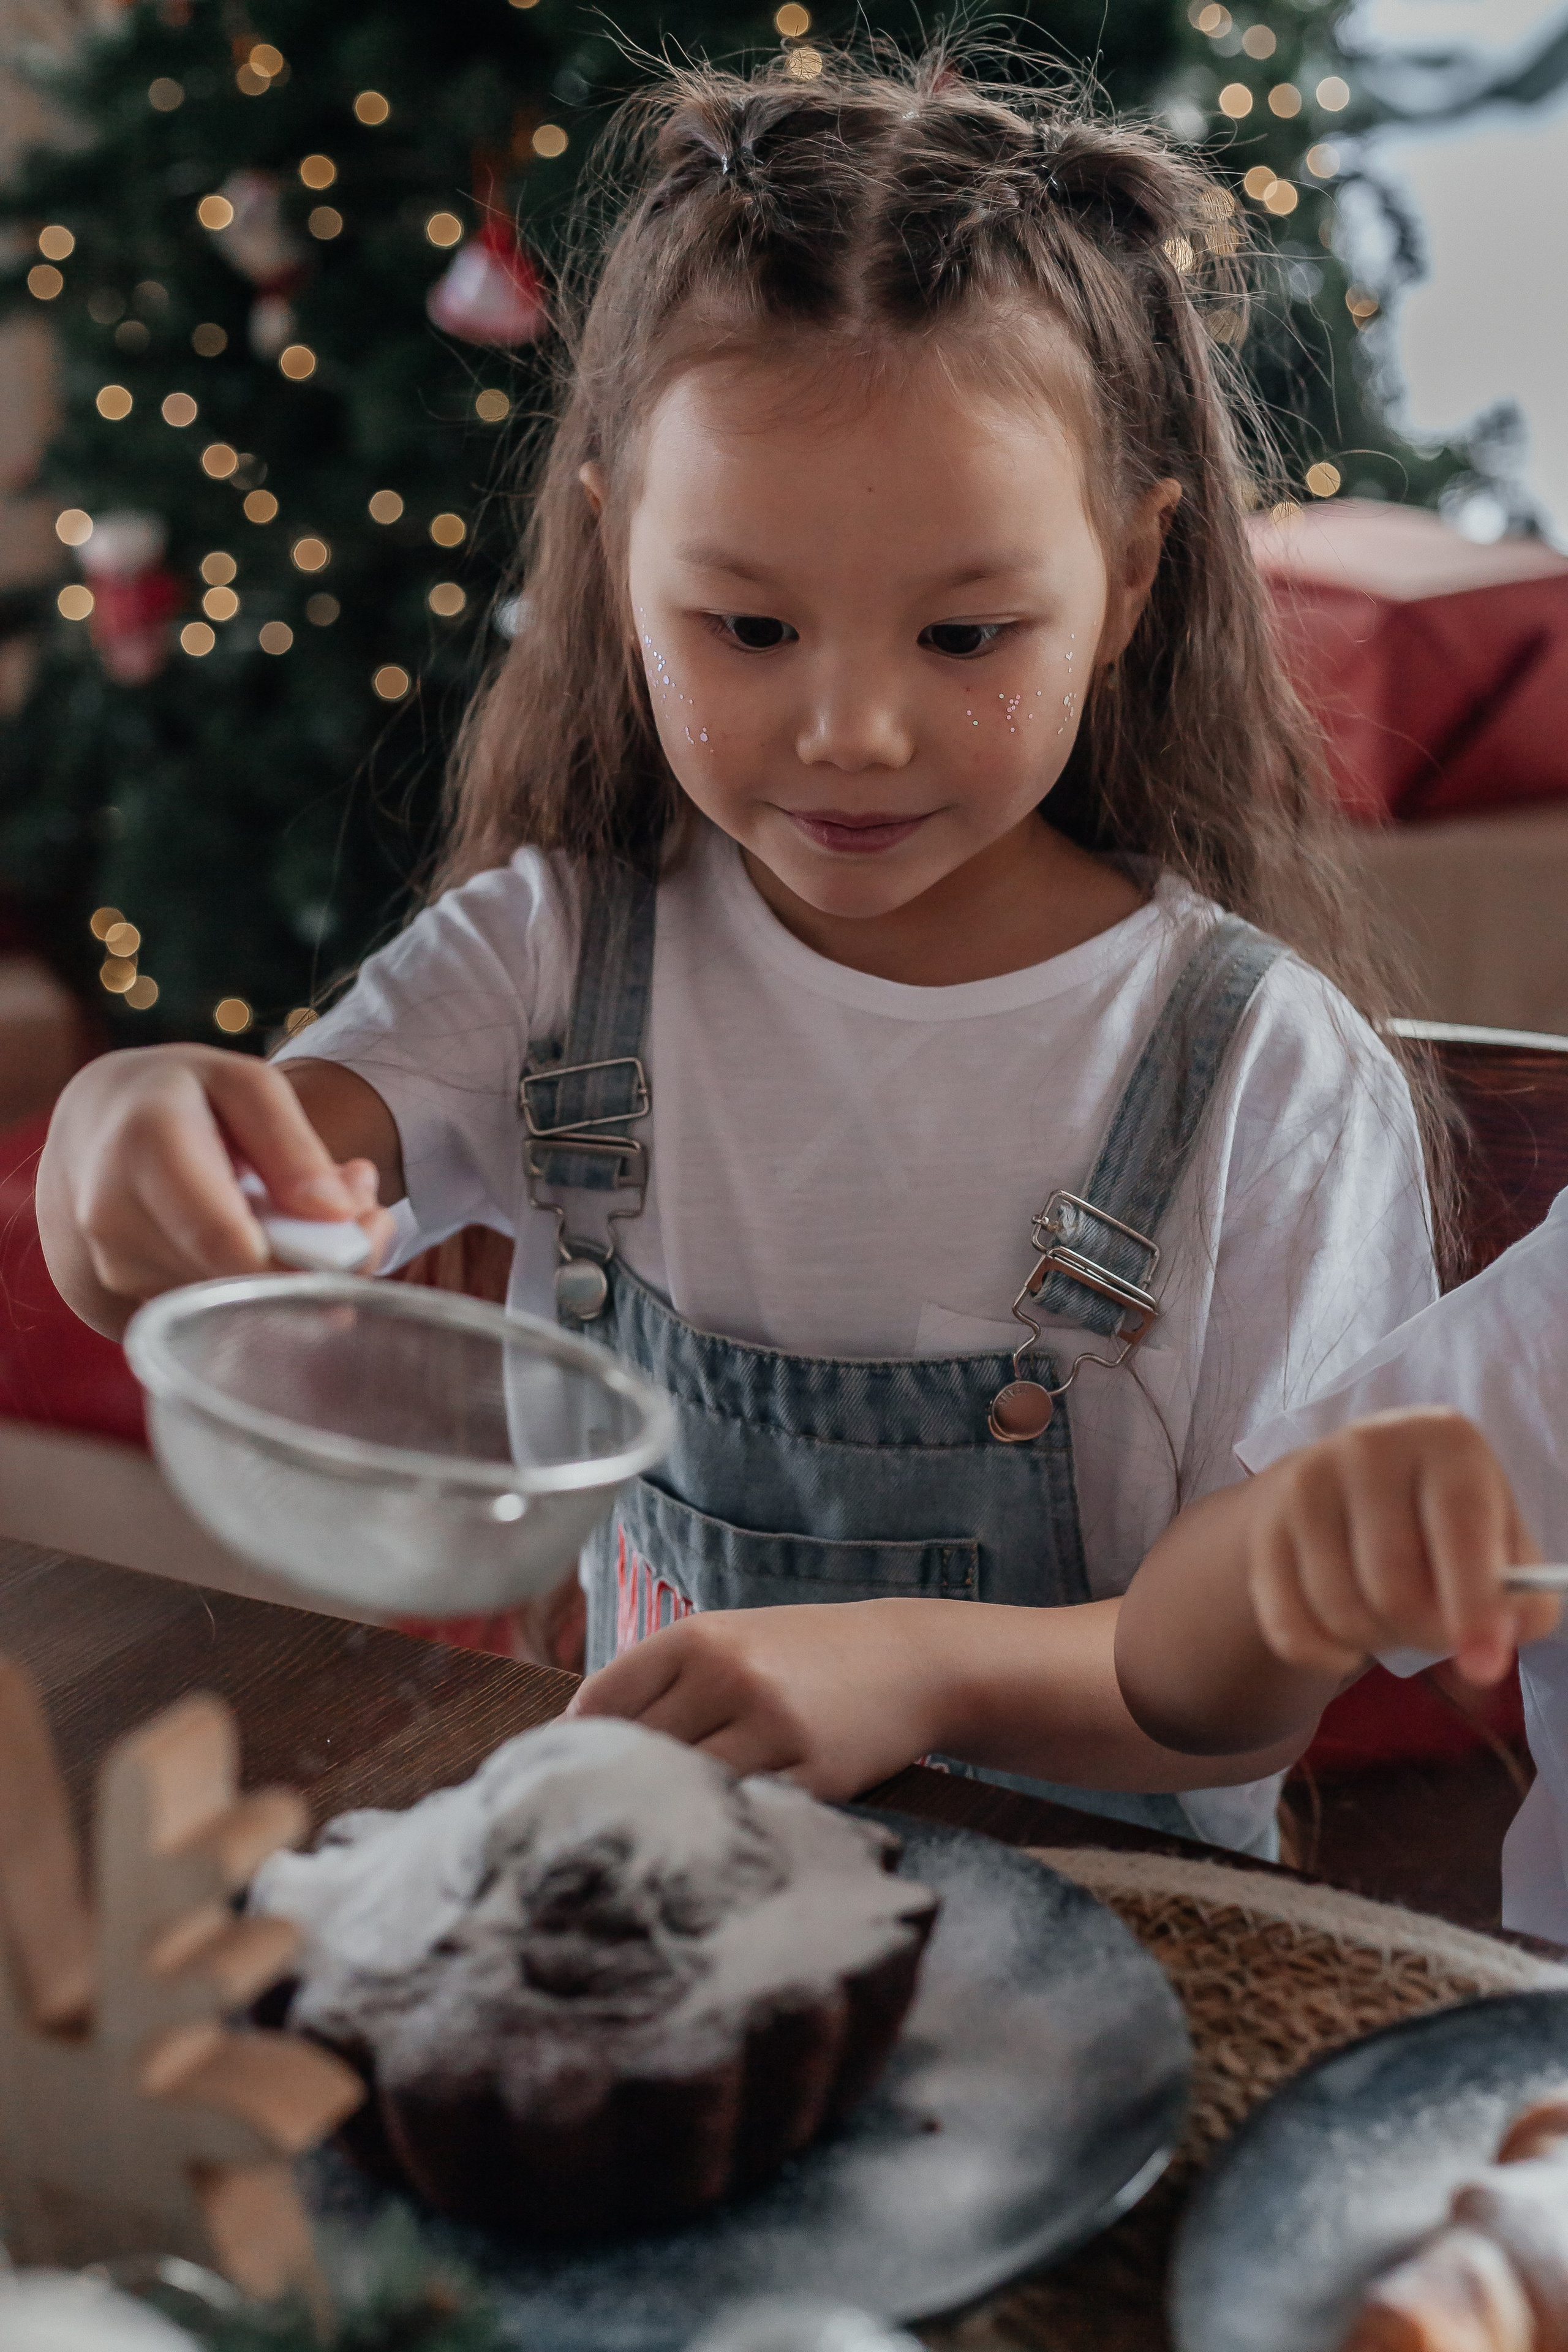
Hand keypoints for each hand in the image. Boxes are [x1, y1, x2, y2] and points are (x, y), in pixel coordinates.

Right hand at [39, 1045, 396, 1319]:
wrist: (92, 1126)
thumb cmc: (182, 1097)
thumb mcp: (244, 1086)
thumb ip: (293, 1145)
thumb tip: (337, 1212)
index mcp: (148, 1147)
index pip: (225, 1238)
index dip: (299, 1264)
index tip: (362, 1248)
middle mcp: (115, 1217)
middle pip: (235, 1279)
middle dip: (316, 1267)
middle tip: (371, 1222)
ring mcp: (111, 1268)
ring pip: (230, 1303)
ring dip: (288, 1277)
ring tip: (312, 1221)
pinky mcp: (119, 1301)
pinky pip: (210, 1314)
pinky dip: (254, 1289)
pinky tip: (267, 1247)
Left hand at [567, 1599, 951, 1798]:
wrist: (908, 1661)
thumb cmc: (802, 1657)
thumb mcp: (730, 1641)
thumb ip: (661, 1680)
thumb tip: (577, 1735)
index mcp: (696, 1637)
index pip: (601, 1702)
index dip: (579, 1745)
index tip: (573, 1775)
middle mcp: (728, 1675)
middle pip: (637, 1752)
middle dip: (621, 1787)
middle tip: (606, 1819)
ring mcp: (772, 1724)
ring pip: (686, 1788)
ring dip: (672, 1812)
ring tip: (663, 1830)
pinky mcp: (814, 1771)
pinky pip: (746, 1812)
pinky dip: (730, 1824)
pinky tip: (725, 1829)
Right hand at [1247, 1407, 1557, 1687]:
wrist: (1348, 1484)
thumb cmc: (1443, 1519)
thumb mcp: (1501, 1539)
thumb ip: (1519, 1600)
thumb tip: (1485, 1657)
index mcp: (1443, 1440)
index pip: (1460, 1526)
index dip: (1474, 1603)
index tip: (1483, 1665)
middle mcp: (1368, 1448)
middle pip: (1394, 1588)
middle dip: (1423, 1633)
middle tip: (1436, 1629)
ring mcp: (1306, 1485)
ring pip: (1341, 1613)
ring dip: (1375, 1642)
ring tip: (1392, 1617)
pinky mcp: (1265, 1528)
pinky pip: (1290, 1629)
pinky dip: (1325, 1656)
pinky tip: (1347, 1638)